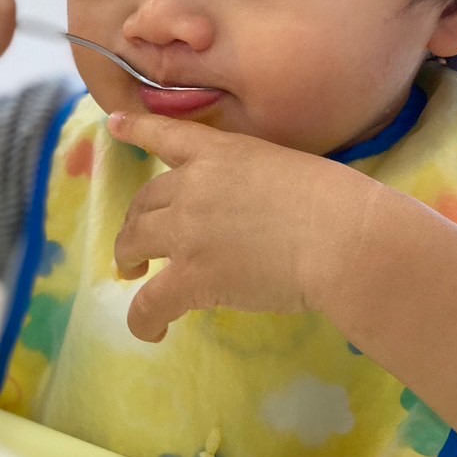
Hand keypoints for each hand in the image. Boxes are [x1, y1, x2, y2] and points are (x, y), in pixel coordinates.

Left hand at [106, 111, 379, 342]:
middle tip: (142, 241)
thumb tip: (253, 213)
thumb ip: (255, 182)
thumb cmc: (336, 201)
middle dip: (137, 221)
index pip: (166, 135)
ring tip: (133, 273)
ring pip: (133, 243)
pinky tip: (151, 332)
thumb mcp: (287, 168)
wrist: (342, 237)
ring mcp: (187, 232)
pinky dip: (143, 320)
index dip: (136, 129)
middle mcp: (192, 186)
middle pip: (144, 201)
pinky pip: (149, 304)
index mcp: (219, 153)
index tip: (113, 124)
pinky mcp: (192, 278)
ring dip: (128, 258)